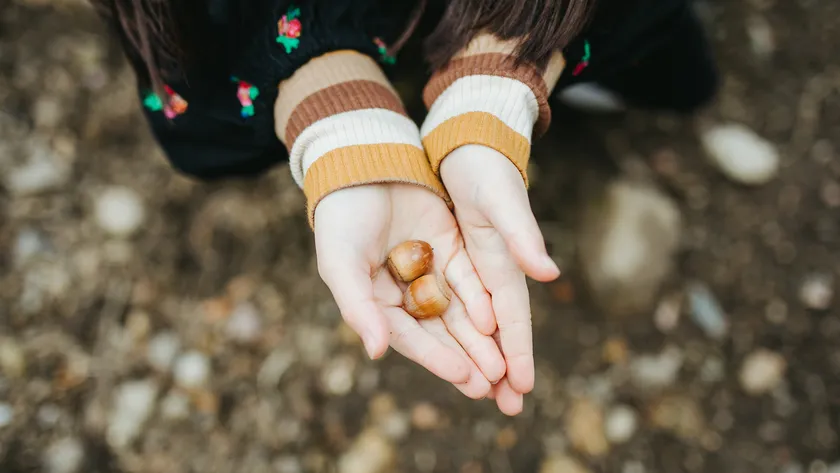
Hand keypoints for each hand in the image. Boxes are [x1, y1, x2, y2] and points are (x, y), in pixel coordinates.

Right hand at [314, 183, 505, 398]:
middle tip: (492, 386)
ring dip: (479, 340)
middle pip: (440, 333)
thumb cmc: (341, 220)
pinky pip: (469, 281)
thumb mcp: (342, 264)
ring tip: (502, 368)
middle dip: (466, 359)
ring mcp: (429, 272)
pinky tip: (497, 322)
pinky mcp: (450, 248)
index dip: (437, 359)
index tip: (464, 378)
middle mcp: (405, 295)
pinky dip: (482, 302)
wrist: (361, 166)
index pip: (411, 338)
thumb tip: (377, 352)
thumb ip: (358, 308)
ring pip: (459, 313)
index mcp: (376, 304)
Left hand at [440, 145, 560, 414]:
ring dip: (478, 355)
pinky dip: (456, 328)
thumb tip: (549, 271)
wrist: (467, 142)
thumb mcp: (503, 200)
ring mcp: (471, 266)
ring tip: (481, 391)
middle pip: (497, 329)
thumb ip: (523, 235)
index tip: (524, 389)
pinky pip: (452, 301)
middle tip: (507, 408)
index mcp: (505, 263)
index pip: (514, 318)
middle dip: (502, 368)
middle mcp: (490, 271)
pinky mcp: (452, 258)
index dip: (520, 353)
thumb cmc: (487, 168)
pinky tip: (451, 348)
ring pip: (474, 321)